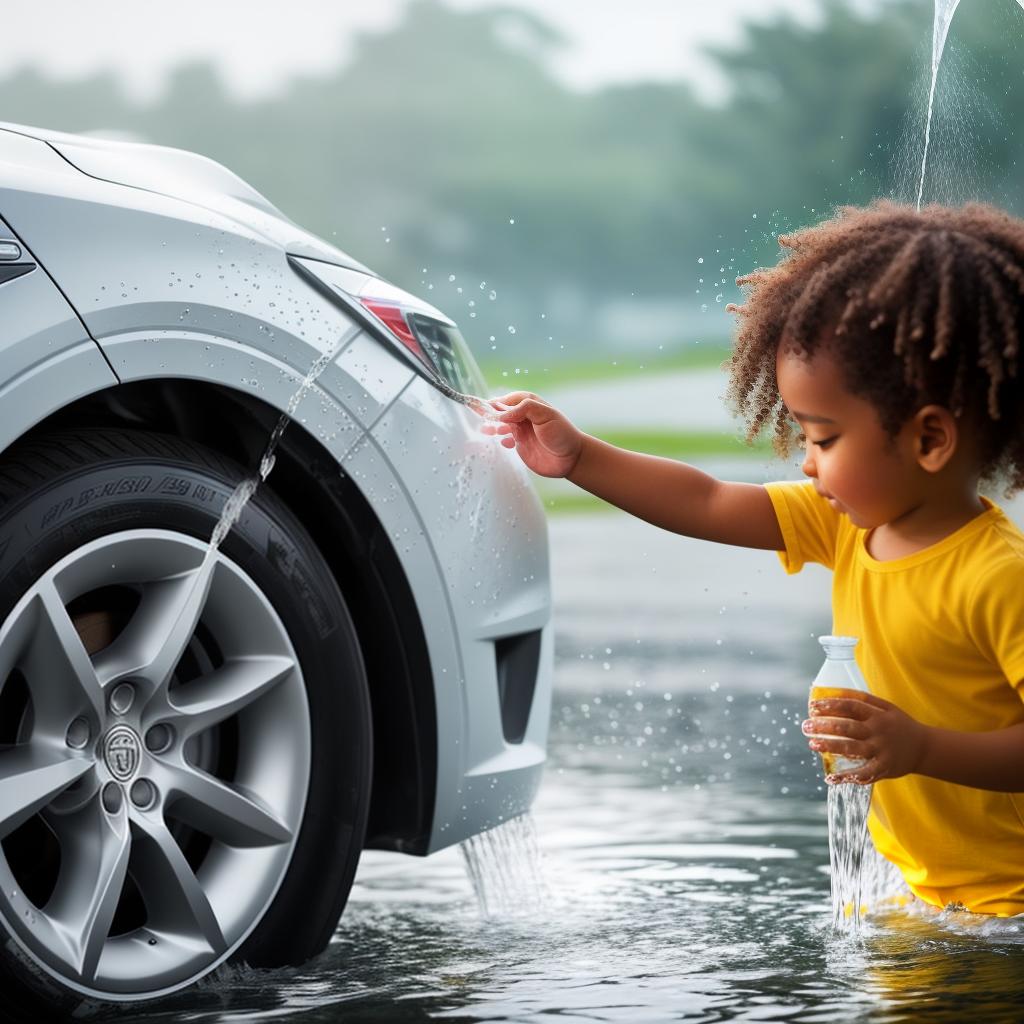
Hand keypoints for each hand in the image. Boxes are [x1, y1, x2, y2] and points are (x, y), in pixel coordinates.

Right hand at [476, 391, 584, 478]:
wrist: (571, 458)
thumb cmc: (562, 434)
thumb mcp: (546, 416)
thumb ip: (524, 409)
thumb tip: (502, 413)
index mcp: (530, 405)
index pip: (507, 400)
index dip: (495, 403)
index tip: (483, 407)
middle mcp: (524, 416)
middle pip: (501, 412)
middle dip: (488, 413)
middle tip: (475, 413)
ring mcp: (522, 431)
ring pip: (501, 425)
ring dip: (492, 426)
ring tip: (484, 430)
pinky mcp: (521, 445)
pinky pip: (506, 440)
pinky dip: (501, 440)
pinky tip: (501, 442)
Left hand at [802, 689, 929, 784]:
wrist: (925, 748)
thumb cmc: (899, 725)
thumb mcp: (887, 707)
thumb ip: (864, 699)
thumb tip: (836, 691)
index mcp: (877, 715)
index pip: (850, 707)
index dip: (830, 706)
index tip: (812, 707)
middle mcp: (878, 732)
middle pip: (847, 728)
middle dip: (824, 726)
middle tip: (805, 726)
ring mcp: (881, 751)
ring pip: (852, 749)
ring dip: (830, 746)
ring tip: (812, 744)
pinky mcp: (884, 768)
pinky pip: (863, 774)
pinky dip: (847, 777)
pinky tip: (831, 778)